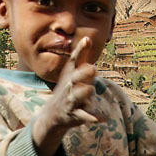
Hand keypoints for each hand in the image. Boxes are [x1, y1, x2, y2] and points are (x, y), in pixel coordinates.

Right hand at [29, 36, 100, 155]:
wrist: (53, 113)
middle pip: (75, 78)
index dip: (80, 50)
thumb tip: (88, 37)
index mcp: (70, 73)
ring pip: (77, 96)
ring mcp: (71, 100)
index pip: (75, 60)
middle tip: (93, 69)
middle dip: (83, 73)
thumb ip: (82, 56)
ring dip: (84, 92)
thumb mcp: (73, 71)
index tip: (87, 40)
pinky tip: (102, 118)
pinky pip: (84, 115)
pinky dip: (92, 117)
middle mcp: (69, 86)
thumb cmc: (69, 87)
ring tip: (90, 89)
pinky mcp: (75, 114)